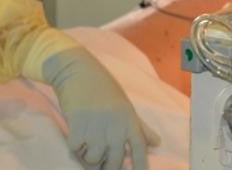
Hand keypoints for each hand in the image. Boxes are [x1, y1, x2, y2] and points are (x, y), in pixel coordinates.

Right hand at [41, 47, 159, 167]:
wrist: (78, 70)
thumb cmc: (103, 88)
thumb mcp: (125, 106)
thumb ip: (140, 127)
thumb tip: (157, 142)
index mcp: (129, 120)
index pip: (140, 150)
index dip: (140, 166)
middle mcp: (115, 125)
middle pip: (114, 161)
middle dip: (106, 167)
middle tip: (100, 164)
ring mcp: (96, 126)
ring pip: (93, 158)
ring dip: (88, 158)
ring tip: (86, 149)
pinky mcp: (77, 124)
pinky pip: (76, 149)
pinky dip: (74, 148)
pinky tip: (75, 139)